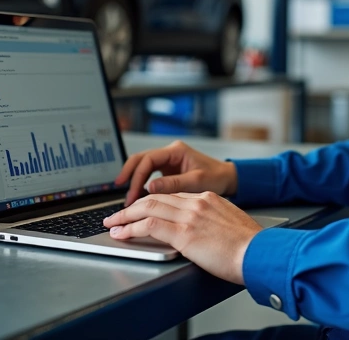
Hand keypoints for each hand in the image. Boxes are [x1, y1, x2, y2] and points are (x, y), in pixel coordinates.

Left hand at [104, 192, 260, 283]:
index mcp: (209, 199)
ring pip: (148, 207)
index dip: (152, 202)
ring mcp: (190, 216)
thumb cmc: (250, 247)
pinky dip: (131, 228)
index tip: (141, 209)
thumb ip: (212, 222)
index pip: (172, 196)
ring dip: (125, 217)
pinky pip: (149, 225)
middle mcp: (197, 202)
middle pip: (156, 197)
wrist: (260, 253)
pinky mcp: (184, 233)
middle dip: (133, 206)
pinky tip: (121, 234)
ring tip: (112, 224)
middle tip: (118, 215)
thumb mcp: (230, 225)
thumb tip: (202, 233)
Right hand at [115, 140, 237, 205]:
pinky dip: (142, 185)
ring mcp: (168, 162)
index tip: (131, 192)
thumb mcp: (197, 182)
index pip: (148, 159)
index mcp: (176, 151)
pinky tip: (138, 198)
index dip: (137, 175)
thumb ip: (173, 184)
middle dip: (129, 175)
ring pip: (143, 167)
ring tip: (127, 199)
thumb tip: (150, 188)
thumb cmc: (217, 177)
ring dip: (134, 181)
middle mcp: (170, 153)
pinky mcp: (168, 172)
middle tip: (119, 191)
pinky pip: (150, 175)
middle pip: (140, 160)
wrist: (228, 179)